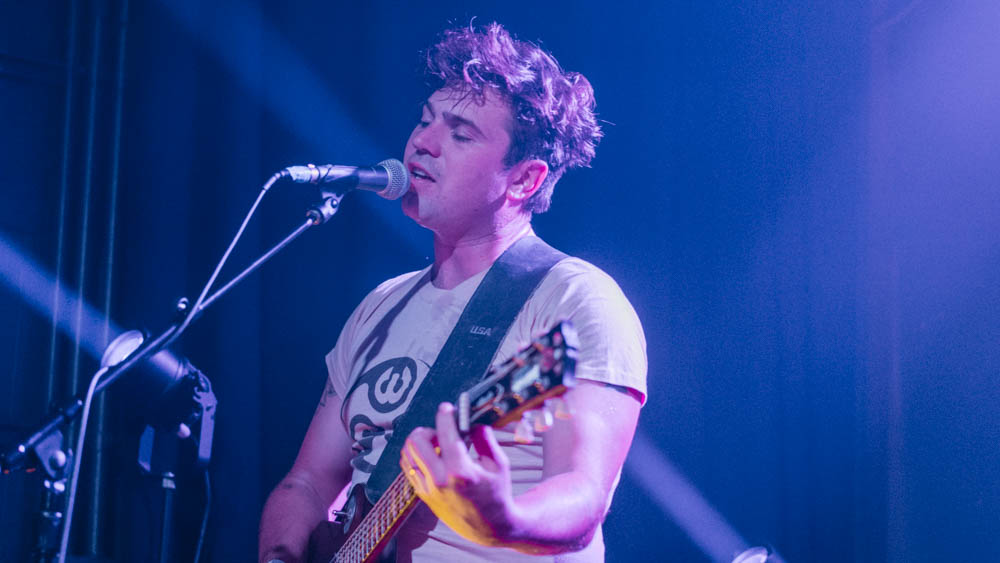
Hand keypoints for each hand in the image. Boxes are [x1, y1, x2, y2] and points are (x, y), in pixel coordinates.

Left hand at [400, 402, 519, 545]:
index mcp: (461, 471)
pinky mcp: (422, 494)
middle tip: (443, 433)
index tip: (448, 408)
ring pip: (407, 453)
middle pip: (416, 440)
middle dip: (429, 429)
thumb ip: (485, 438)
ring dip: (421, 443)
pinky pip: (408, 467)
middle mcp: (440, 480)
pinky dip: (416, 456)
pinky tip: (432, 457)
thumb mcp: (499, 463)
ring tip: (438, 446)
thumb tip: (471, 418)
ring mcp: (428, 489)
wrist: (488, 527)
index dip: (445, 414)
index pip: (445, 433)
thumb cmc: (497, 492)